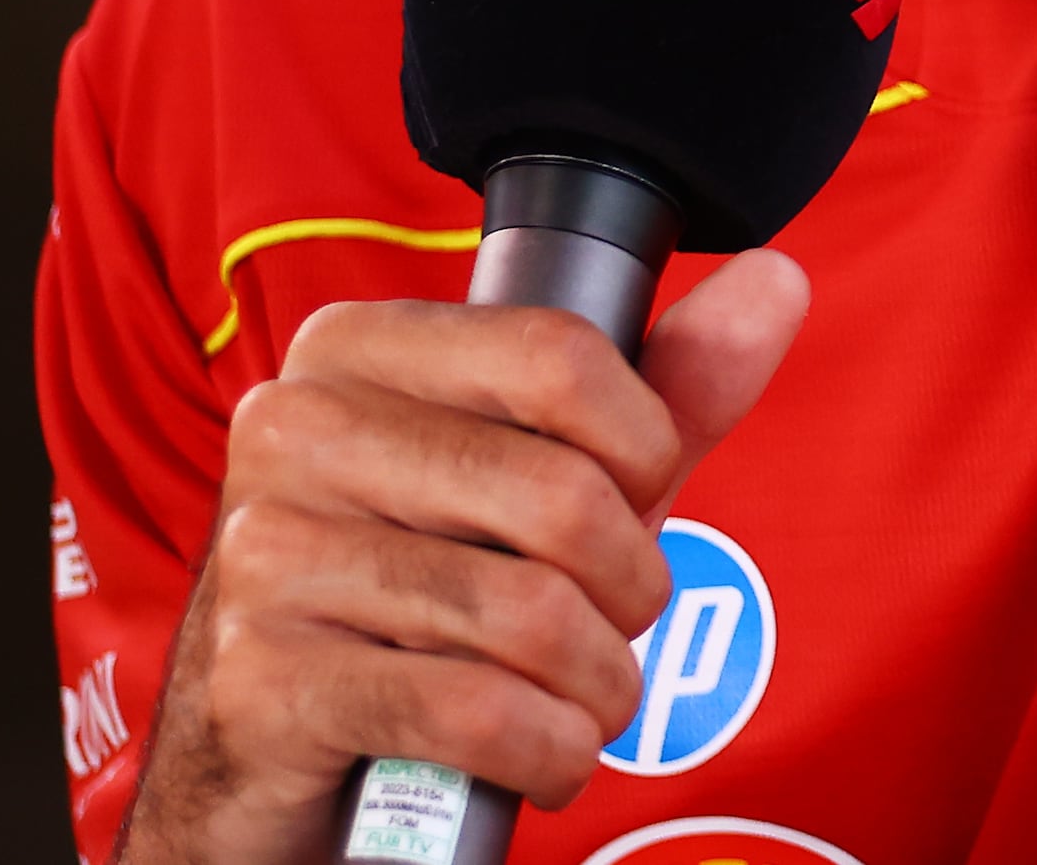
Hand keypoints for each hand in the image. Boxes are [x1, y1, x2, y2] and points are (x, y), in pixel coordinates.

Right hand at [115, 252, 807, 864]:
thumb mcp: (554, 469)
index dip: (646, 445)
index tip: (640, 493)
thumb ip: (669, 385)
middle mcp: (294, 430)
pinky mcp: (261, 682)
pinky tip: (545, 754)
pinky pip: (474, 712)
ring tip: (586, 695)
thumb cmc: (434, 578)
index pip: (563, 357)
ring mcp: (265, 556)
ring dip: (600, 684)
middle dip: (632, 584)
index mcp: (359, 347)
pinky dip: (549, 750)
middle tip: (616, 618)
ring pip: (529, 615)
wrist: (274, 736)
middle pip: (561, 495)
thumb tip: (775, 281)